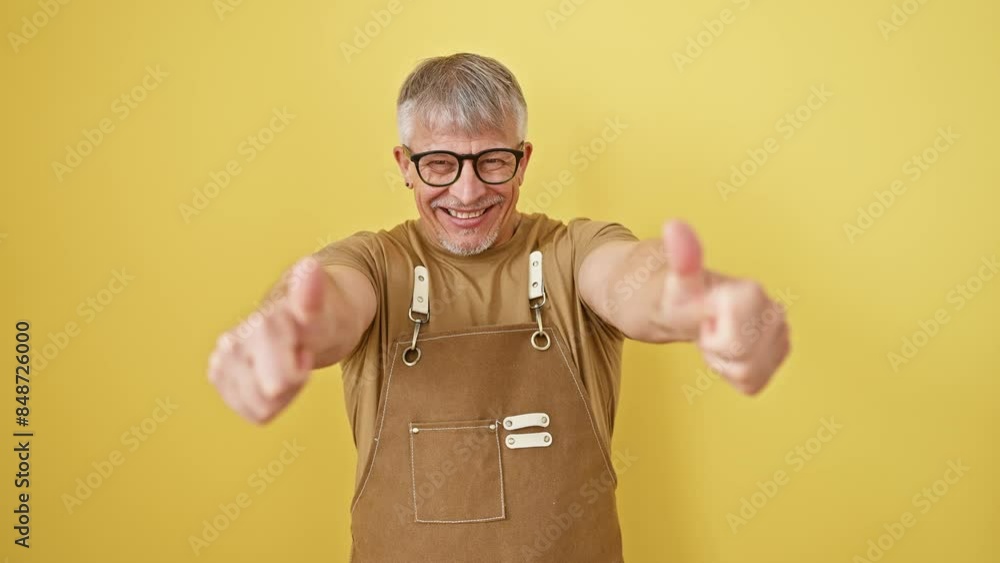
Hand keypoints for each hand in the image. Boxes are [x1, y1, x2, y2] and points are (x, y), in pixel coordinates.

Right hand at [207, 257, 339, 422]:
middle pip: (270, 396)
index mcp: (260, 324)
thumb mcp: (328, 310)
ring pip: (259, 407)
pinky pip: (252, 412)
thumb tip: (310, 267)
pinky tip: (273, 377)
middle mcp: (234, 340)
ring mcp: (223, 358)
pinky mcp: (220, 374)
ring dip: (282, 394)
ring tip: (288, 363)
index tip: (305, 350)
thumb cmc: (324, 315)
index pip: (279, 382)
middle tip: (300, 356)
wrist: (311, 318)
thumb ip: (312, 295)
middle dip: (292, 384)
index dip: (299, 373)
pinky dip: (268, 402)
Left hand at [659, 220, 789, 394]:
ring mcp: (780, 333)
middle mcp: (775, 310)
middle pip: (745, 363)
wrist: (681, 302)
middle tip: (706, 329)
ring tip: (714, 336)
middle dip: (720, 352)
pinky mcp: (777, 353)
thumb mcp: (675, 283)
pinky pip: (753, 382)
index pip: (736, 343)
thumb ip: (682, 259)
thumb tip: (674, 225)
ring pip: (750, 374)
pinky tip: (724, 349)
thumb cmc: (678, 294)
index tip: (705, 318)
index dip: (713, 338)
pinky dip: (734, 372)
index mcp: (753, 293)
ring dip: (726, 362)